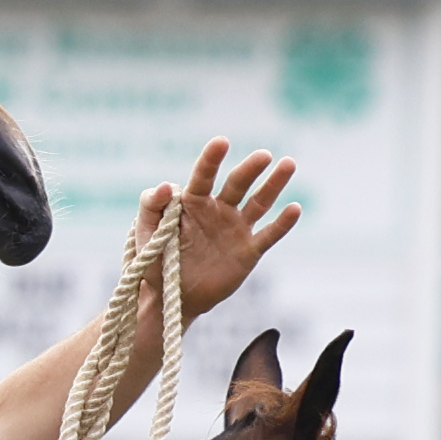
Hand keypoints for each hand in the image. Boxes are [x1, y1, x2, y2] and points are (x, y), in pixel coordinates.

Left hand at [134, 140, 300, 319]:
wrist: (171, 297)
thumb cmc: (155, 261)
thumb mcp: (146, 233)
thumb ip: (150, 206)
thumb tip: (165, 186)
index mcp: (193, 202)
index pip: (203, 176)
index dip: (211, 159)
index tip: (221, 142)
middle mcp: (218, 210)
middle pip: (237, 184)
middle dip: (250, 169)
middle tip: (264, 155)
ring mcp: (235, 229)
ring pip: (259, 203)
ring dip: (274, 184)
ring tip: (288, 164)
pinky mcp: (248, 251)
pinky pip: (268, 235)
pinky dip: (282, 223)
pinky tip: (295, 208)